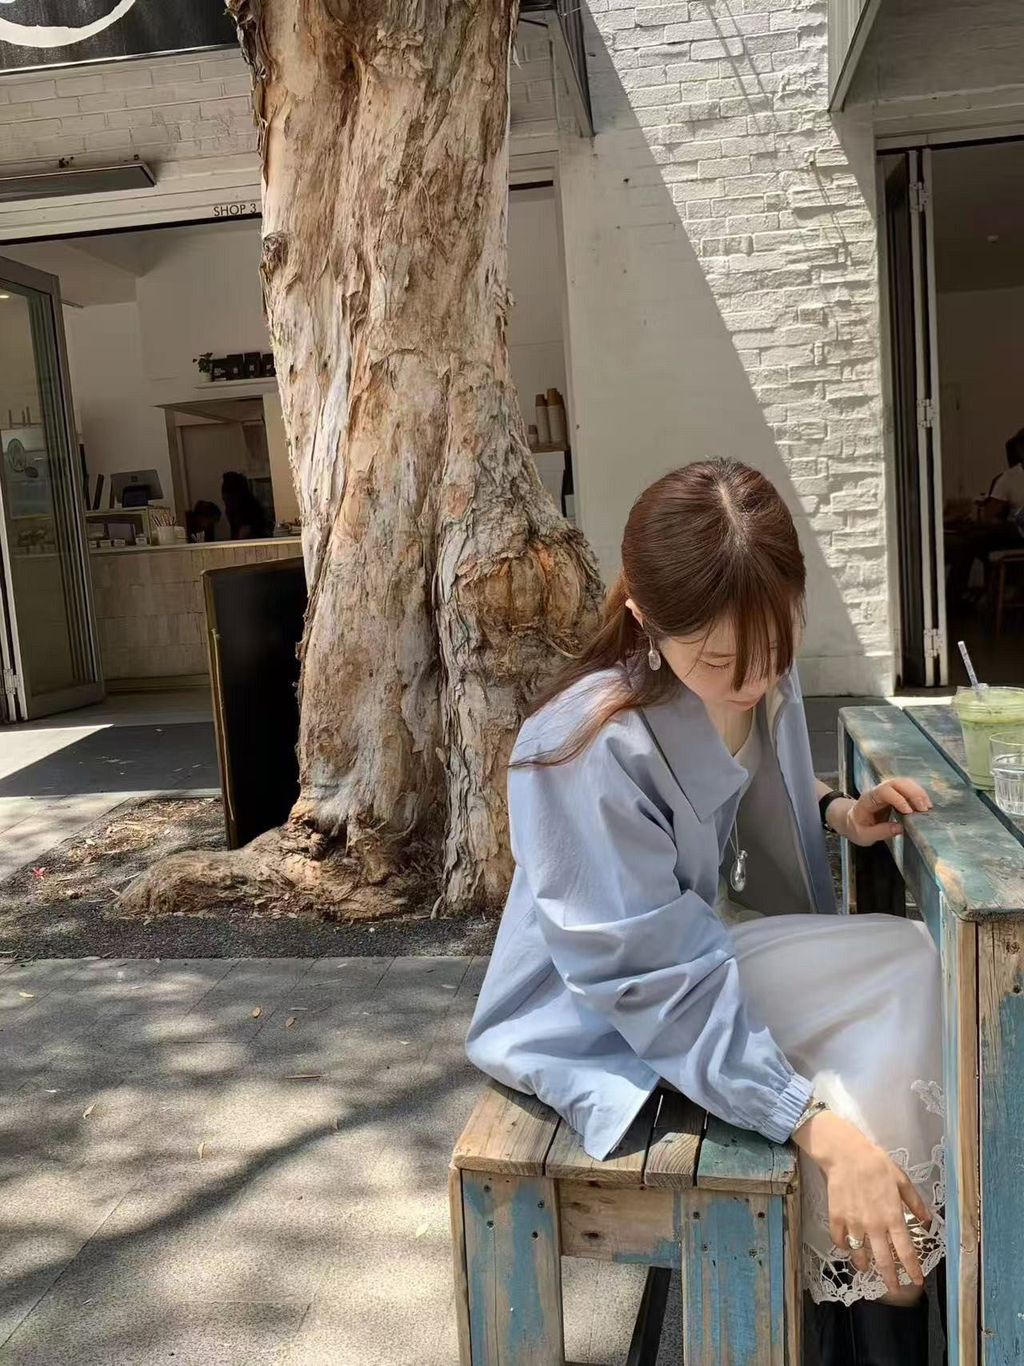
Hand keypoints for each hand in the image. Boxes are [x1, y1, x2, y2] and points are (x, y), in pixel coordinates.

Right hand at [791, 1111, 929, 1293]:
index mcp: (893, 1217)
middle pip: (884, 1261)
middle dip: (890, 1279)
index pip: (906, 1251)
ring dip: (864, 1264)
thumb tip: (928, 1220)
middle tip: (894, 1289)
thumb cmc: (876, 1164)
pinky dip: (844, 1246)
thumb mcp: (901, 1180)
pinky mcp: (837, 1218)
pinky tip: (847, 1246)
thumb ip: (915, 1202)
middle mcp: (875, 1225)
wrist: (846, 1153)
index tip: (917, 1282)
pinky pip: (840, 1240)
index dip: (913, 1269)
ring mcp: (854, 1223)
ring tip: (866, 1268)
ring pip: (859, 1254)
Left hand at [830, 779, 931, 846]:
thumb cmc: (856, 827)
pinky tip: (925, 805)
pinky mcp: (895, 794)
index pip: (884, 791)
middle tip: (924, 809)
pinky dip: (918, 794)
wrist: (851, 820)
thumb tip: (900, 828)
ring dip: (918, 792)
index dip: (898, 799)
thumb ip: (880, 832)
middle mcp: (878, 791)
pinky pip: (907, 788)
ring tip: (927, 807)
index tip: (909, 812)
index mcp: (868, 799)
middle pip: (896, 783)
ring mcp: (887, 791)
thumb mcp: (864, 835)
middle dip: (912, 793)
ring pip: (904, 783)